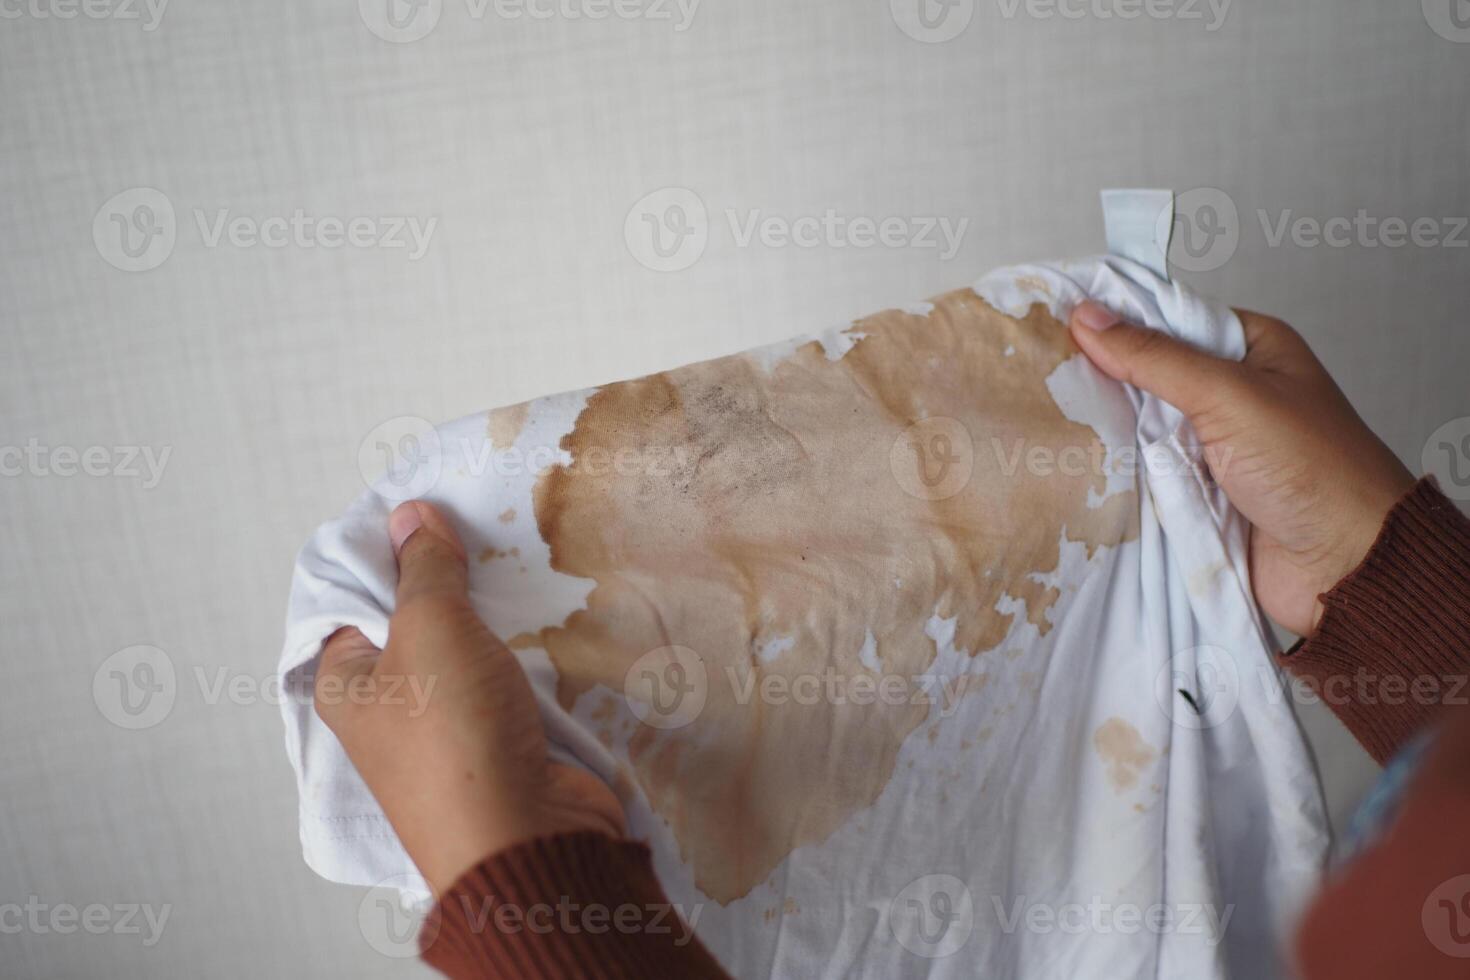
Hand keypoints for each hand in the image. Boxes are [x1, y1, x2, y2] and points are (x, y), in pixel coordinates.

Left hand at [314, 500, 624, 894]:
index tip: (432, 503)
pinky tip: (556, 613)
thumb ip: (424, 569)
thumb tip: (408, 514)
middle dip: (454, 576)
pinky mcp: (503, 740)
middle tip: (489, 523)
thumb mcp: (431, 630)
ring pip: (471, 648)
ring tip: (528, 556)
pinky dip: (530, 652)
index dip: (388, 549)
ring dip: (499, 614)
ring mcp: (450, 727)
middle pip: (418, 618)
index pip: (354, 597)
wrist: (526, 838)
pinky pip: (511, 680)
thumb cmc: (454, 734)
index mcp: (346, 682)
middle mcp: (390, 707)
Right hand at [1069, 300, 1415, 636]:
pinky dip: (1116, 475)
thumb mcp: (1230, 395)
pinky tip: (1070, 463)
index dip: (1115, 319)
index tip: (1053, 318)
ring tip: (1040, 414)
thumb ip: (1156, 358)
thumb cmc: (1313, 469)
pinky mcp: (1195, 495)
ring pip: (1139, 428)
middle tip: (1036, 370)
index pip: (1168, 319)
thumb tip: (1088, 317)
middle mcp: (1230, 393)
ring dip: (1104, 430)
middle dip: (1101, 377)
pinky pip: (1142, 476)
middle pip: (1147, 374)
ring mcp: (1210, 447)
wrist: (1345, 566)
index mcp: (1251, 349)